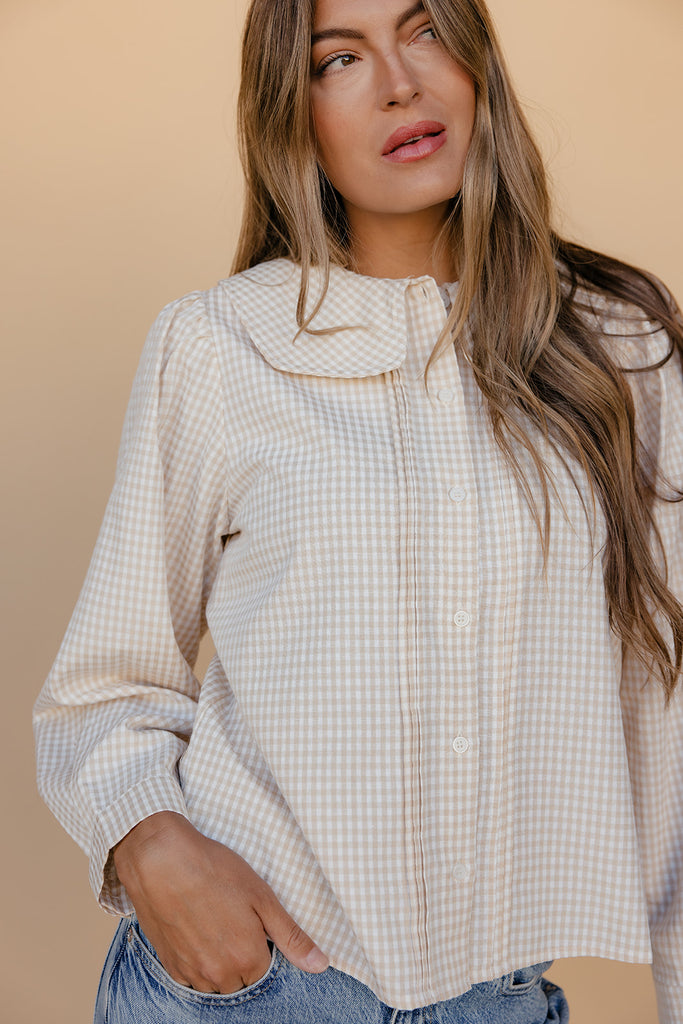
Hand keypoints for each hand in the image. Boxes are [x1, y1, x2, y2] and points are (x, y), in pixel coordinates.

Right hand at [113, 811, 328, 993]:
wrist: (161, 860)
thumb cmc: (214, 871)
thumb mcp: (262, 896)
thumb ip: (292, 935)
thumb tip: (321, 964)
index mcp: (248, 959)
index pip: (266, 971)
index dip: (262, 945)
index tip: (253, 923)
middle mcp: (220, 975)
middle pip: (241, 980)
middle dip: (242, 957)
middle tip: (233, 921)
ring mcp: (192, 973)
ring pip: (215, 982)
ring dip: (219, 963)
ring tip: (213, 924)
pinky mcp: (170, 966)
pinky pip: (191, 978)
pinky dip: (196, 961)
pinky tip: (195, 930)